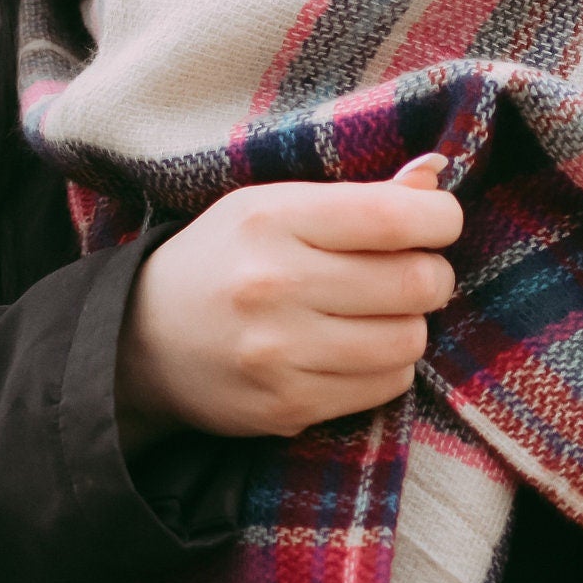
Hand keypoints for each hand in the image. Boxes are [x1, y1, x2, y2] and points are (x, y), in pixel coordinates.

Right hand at [119, 154, 461, 444]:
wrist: (141, 342)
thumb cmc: (224, 260)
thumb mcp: (272, 207)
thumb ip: (358, 194)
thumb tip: (436, 176)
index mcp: (272, 219)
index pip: (394, 217)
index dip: (440, 219)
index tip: (437, 223)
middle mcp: (274, 285)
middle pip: (416, 282)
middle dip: (431, 274)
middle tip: (411, 272)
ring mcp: (279, 353)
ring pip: (408, 340)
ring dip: (409, 324)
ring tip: (378, 314)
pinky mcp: (287, 406)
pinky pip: (385, 385)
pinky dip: (385, 366)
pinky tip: (353, 350)